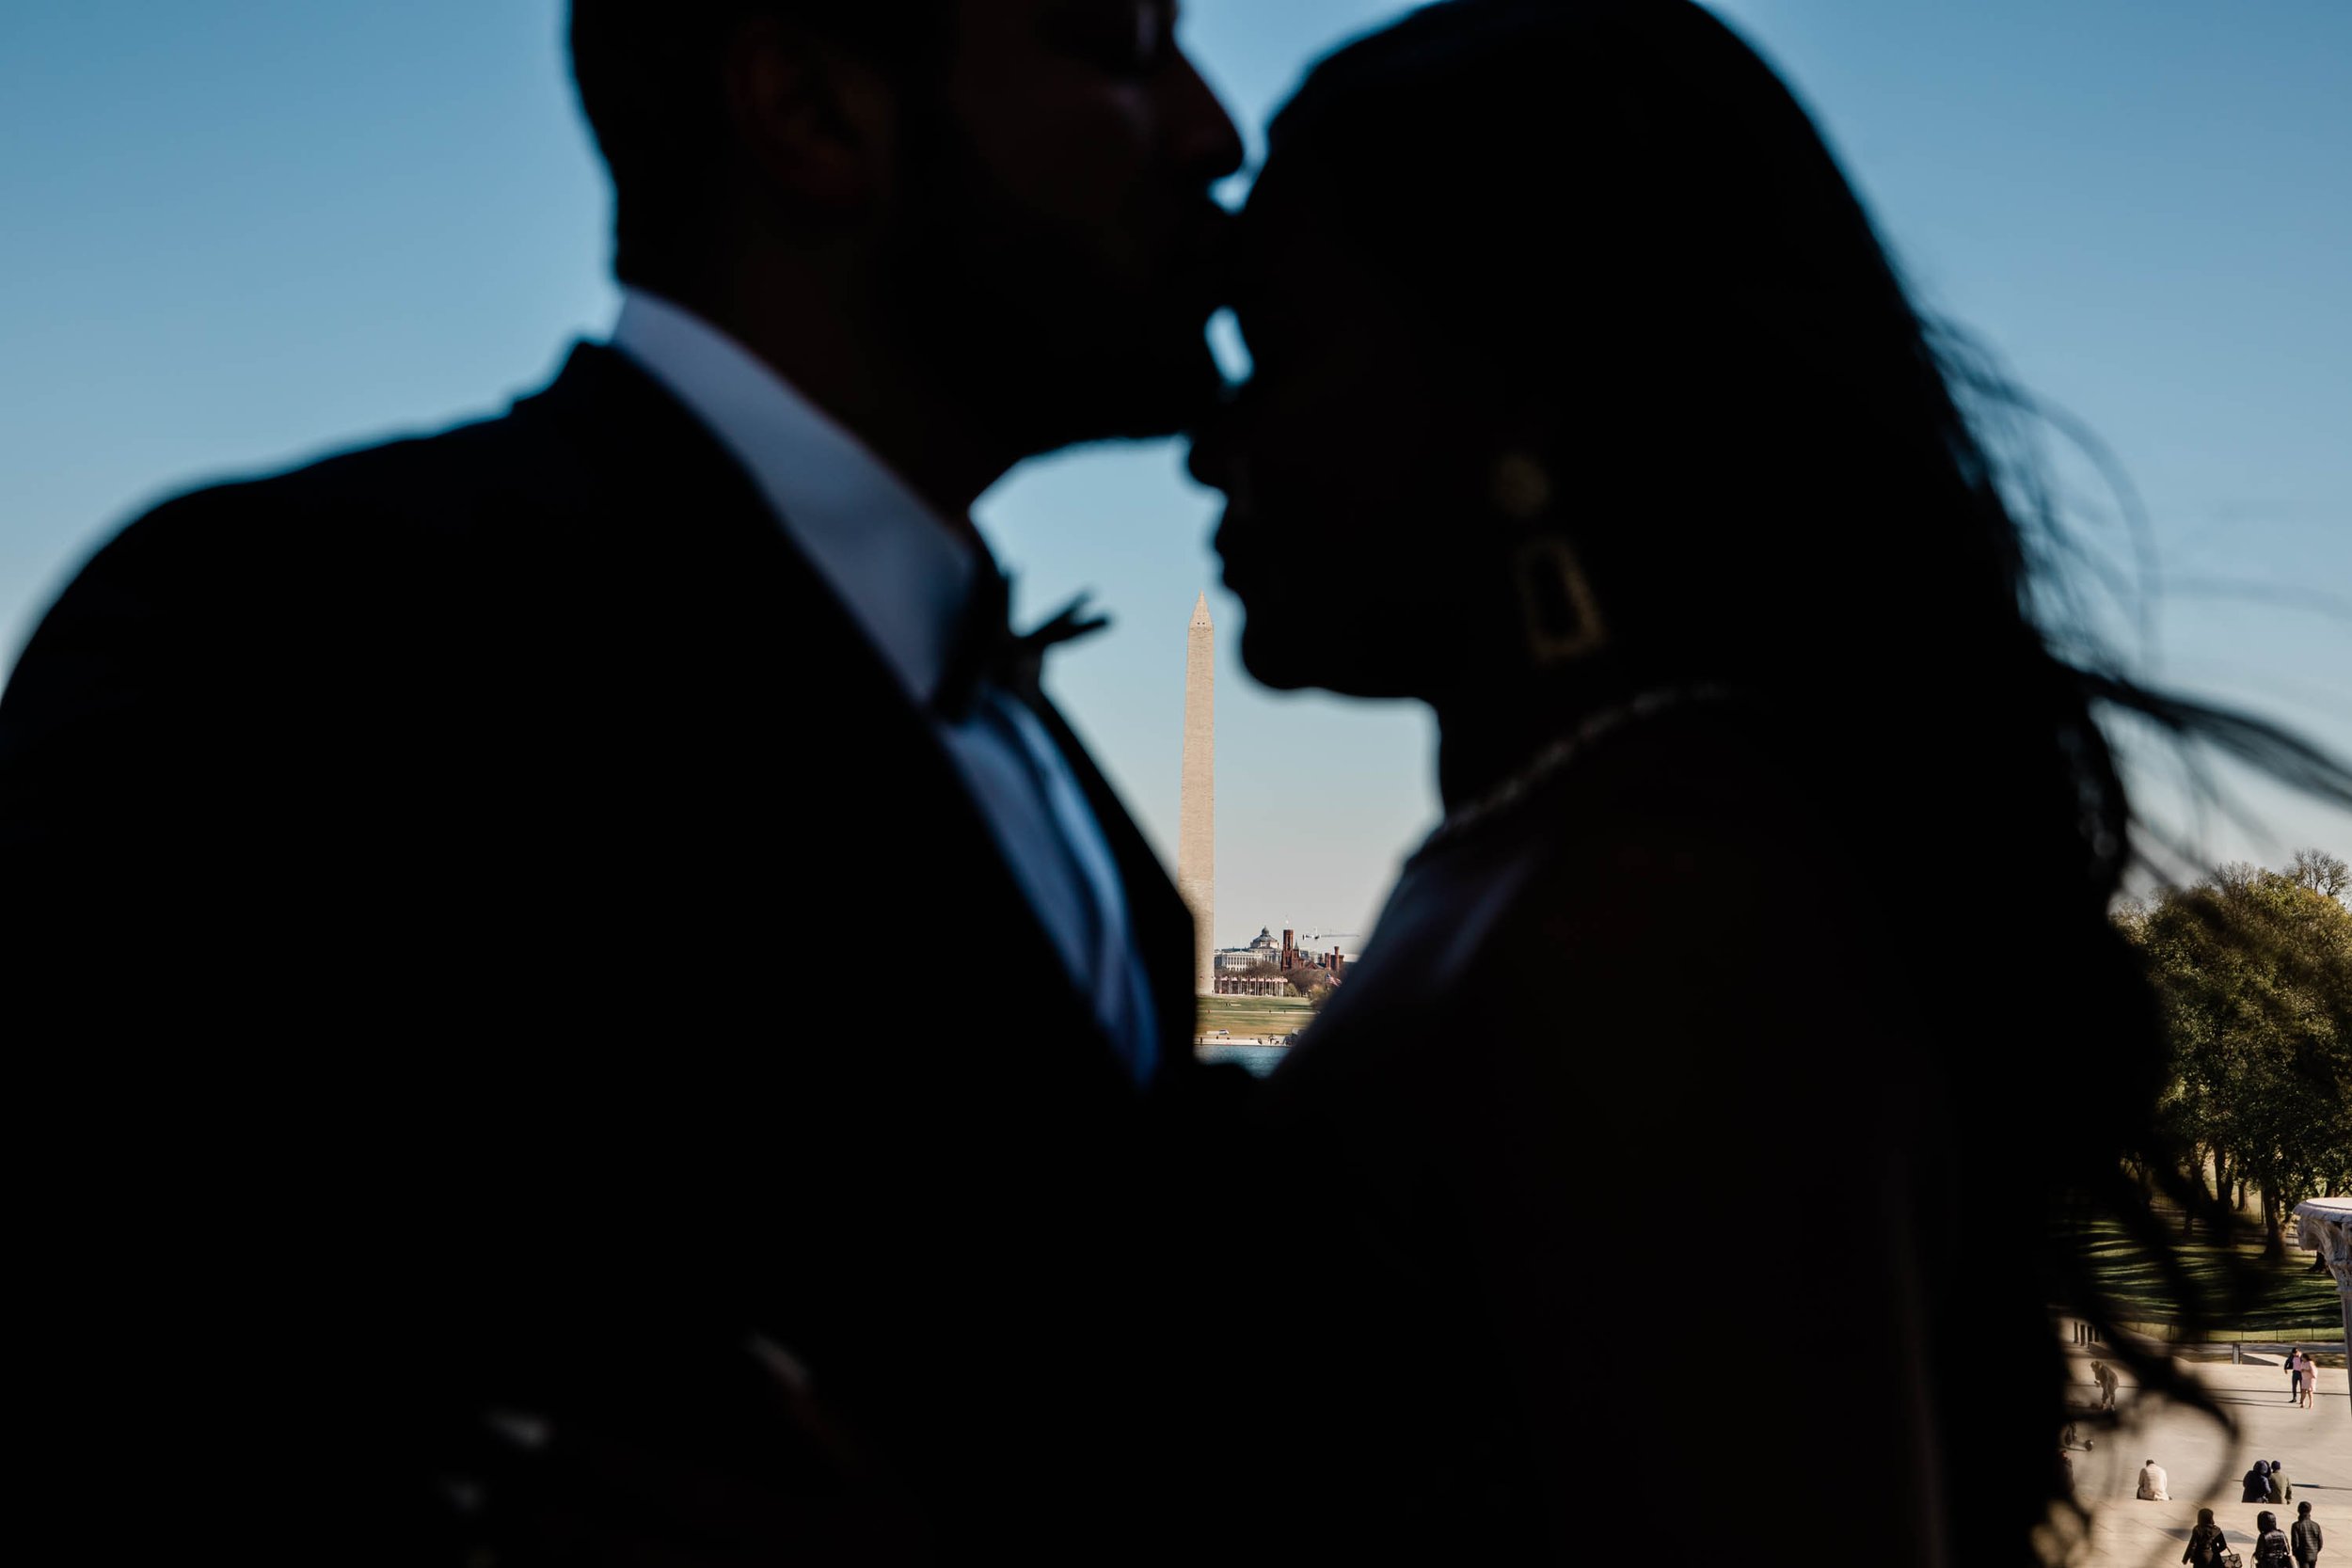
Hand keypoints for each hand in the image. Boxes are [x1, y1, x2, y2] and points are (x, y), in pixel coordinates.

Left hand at [456, 1337, 929, 1566]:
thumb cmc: (902, 1560)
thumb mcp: (883, 1484)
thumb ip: (828, 1421)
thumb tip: (761, 1352)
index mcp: (791, 1537)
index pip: (692, 1494)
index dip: (623, 1464)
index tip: (562, 1431)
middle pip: (642, 1562)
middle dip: (569, 1529)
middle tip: (506, 1493)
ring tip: (502, 1536)